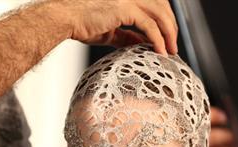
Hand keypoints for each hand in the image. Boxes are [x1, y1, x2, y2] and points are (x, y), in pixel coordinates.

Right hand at [51, 0, 177, 54]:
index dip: (165, 19)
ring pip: (160, 13)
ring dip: (169, 33)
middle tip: (173, 45)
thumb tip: (142, 44)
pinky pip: (149, 25)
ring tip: (170, 50)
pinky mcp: (125, 8)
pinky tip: (160, 50)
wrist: (64, 19)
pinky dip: (158, 39)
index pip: (156, 2)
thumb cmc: (81, 23)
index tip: (168, 38)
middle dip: (171, 26)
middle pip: (162, 5)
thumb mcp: (111, 31)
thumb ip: (127, 36)